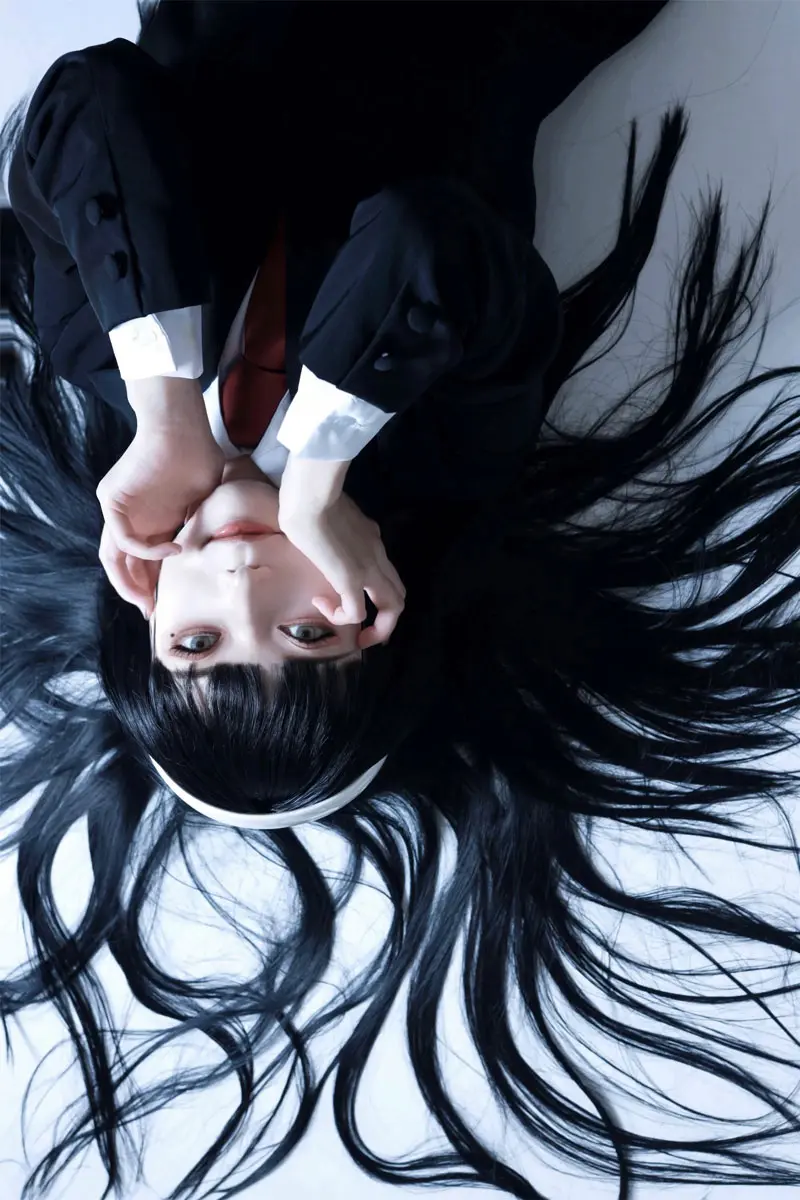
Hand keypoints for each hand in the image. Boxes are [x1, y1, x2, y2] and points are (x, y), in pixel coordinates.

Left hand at [96, 421, 225, 616]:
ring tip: (148, 600)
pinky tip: (171, 552)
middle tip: (153, 613)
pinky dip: (144, 552)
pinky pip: (121, 538)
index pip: (144, 561)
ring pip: (113, 557)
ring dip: (128, 583)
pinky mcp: (112, 500)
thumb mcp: (205, 502)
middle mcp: (132, 519)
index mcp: (152, 521)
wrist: (181, 426)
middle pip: (124, 565)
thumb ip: (202, 527)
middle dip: (138, 592)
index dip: (153, 585)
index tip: (166, 606)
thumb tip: (219, 552)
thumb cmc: (198, 456)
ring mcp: (119, 510)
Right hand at [278, 491, 405, 648]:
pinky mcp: (351, 579)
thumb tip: (314, 534)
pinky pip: (356, 612)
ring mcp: (368, 568)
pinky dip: (341, 617)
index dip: (375, 591)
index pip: (385, 572)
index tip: (348, 596)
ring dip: (376, 629)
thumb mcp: (326, 515)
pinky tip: (321, 605)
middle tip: (364, 632)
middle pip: (399, 594)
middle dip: (386, 620)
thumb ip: (330, 529)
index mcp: (371, 539)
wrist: (311, 494)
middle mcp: (377, 556)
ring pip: (393, 607)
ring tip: (355, 636)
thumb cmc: (310, 496)